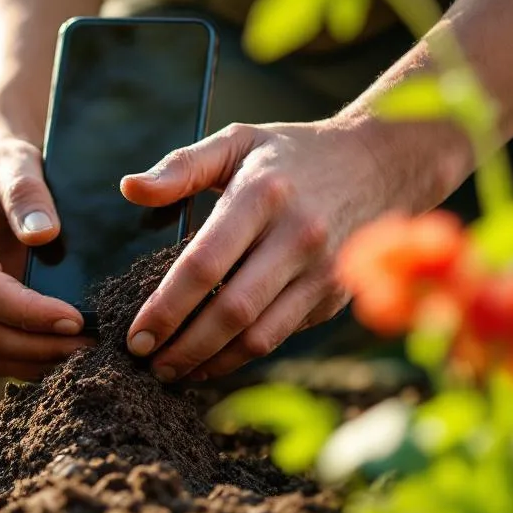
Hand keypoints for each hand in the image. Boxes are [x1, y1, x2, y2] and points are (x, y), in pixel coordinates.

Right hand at [0, 137, 91, 378]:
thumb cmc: (5, 167)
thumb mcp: (15, 162)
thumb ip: (26, 193)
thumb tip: (42, 235)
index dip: (29, 311)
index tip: (76, 318)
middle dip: (39, 345)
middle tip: (92, 346)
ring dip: (38, 361)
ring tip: (88, 356)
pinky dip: (32, 362)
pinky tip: (69, 356)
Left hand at [120, 119, 429, 381]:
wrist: (382, 165)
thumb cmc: (292, 153)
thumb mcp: (238, 141)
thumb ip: (181, 166)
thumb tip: (130, 189)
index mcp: (261, 196)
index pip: (204, 264)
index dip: (166, 307)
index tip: (136, 335)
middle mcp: (296, 236)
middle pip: (231, 310)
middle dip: (183, 346)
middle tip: (146, 363)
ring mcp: (321, 270)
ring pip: (259, 335)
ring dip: (211, 361)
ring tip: (172, 372)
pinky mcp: (333, 295)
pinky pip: (281, 335)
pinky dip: (242, 356)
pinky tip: (210, 361)